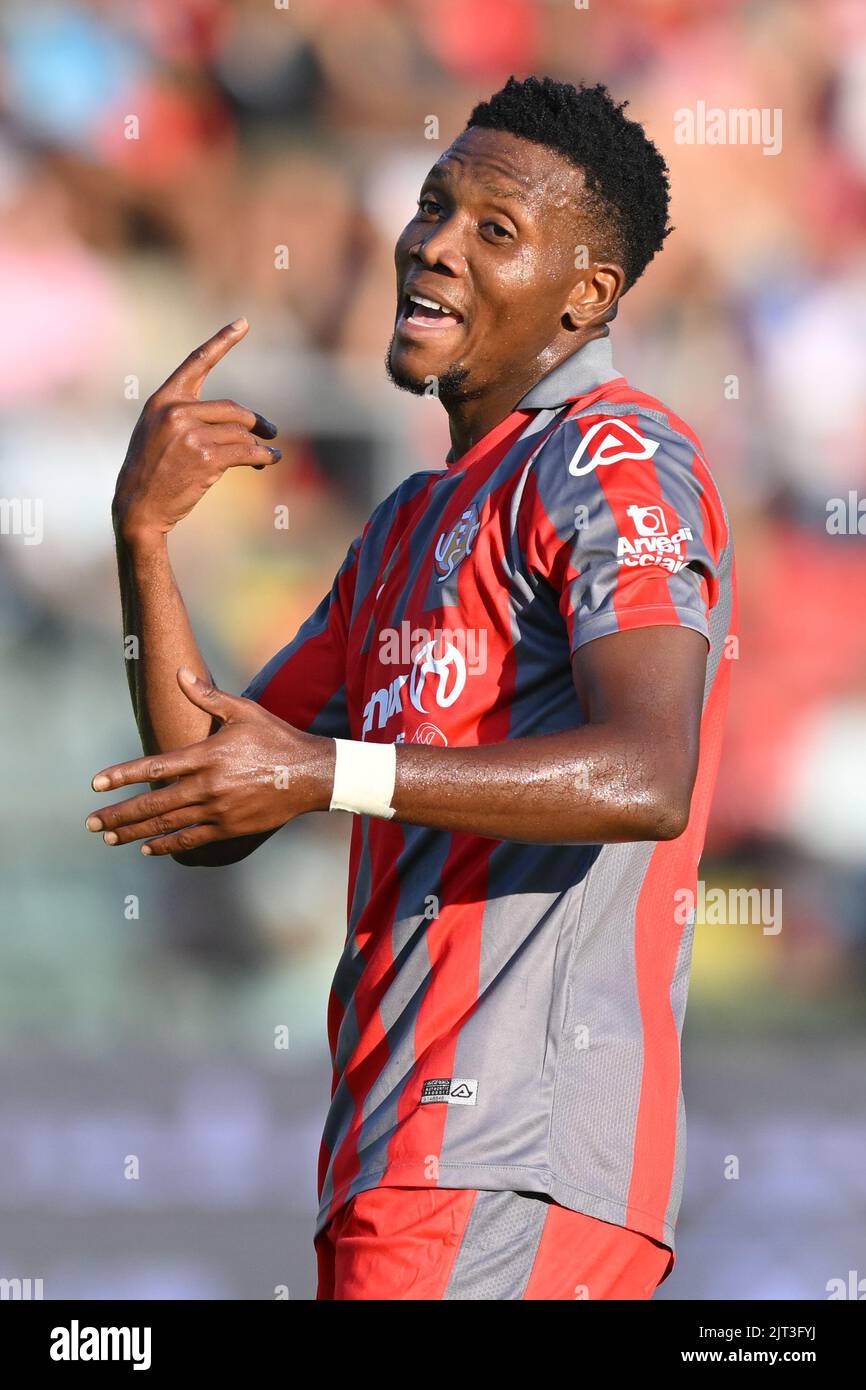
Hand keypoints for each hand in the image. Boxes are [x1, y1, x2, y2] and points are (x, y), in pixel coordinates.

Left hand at [85, 668, 333, 854]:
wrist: (311, 774)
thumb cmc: (277, 737)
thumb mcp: (244, 711)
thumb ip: (207, 696)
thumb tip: (179, 672)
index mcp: (206, 756)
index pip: (153, 768)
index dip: (121, 776)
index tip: (96, 785)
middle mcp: (207, 786)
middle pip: (152, 804)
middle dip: (118, 814)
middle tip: (91, 822)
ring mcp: (218, 810)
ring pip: (167, 825)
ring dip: (134, 832)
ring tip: (109, 838)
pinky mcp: (229, 828)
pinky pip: (191, 839)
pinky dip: (167, 845)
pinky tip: (147, 848)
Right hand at [112, 319, 280, 541]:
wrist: (138, 507)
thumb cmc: (150, 472)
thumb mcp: (156, 432)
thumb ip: (187, 416)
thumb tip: (239, 423)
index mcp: (163, 400)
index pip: (197, 362)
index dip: (222, 341)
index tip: (244, 323)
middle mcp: (176, 412)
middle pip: (233, 410)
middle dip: (255, 423)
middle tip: (270, 432)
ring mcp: (191, 435)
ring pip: (241, 434)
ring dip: (260, 445)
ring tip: (269, 454)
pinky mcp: (207, 458)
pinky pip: (246, 453)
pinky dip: (264, 457)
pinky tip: (270, 460)